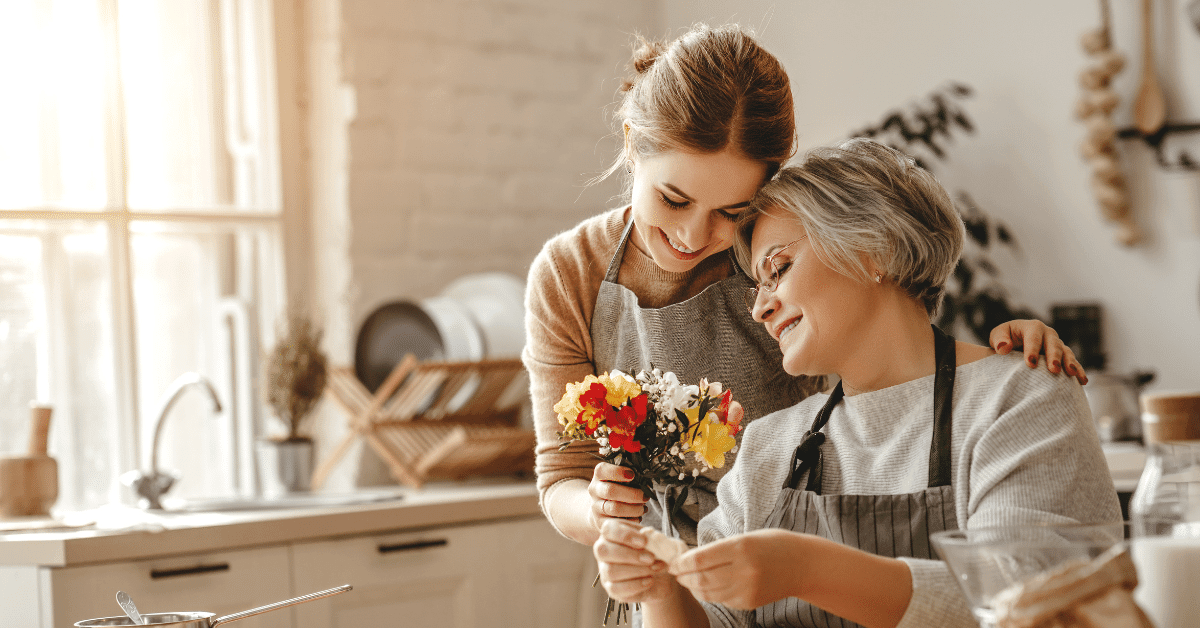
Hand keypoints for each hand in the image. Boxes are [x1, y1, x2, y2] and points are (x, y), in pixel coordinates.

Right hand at [588, 462, 648, 531]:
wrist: (599, 508)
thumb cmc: (616, 488)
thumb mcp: (618, 478)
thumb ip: (629, 474)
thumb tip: (646, 476)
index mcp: (599, 476)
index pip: (602, 470)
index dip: (618, 472)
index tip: (632, 475)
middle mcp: (595, 490)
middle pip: (610, 491)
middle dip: (632, 494)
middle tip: (645, 496)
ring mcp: (596, 507)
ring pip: (615, 508)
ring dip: (634, 509)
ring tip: (643, 508)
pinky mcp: (601, 522)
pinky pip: (618, 522)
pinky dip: (632, 520)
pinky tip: (638, 517)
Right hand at [594, 519, 675, 602]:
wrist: (662, 575)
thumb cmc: (655, 552)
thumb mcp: (655, 541)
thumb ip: (651, 537)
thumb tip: (649, 536)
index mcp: (612, 533)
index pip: (608, 529)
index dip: (624, 535)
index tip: (644, 541)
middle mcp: (604, 551)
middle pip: (604, 551)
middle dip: (630, 555)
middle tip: (651, 558)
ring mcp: (605, 571)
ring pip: (611, 571)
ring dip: (637, 570)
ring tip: (655, 568)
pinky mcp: (611, 589)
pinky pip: (617, 588)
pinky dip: (636, 585)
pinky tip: (650, 580)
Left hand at [670, 529, 803, 610]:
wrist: (803, 565)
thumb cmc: (773, 545)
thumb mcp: (745, 538)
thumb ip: (719, 549)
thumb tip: (690, 559)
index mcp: (740, 548)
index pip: (699, 560)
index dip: (681, 563)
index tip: (673, 562)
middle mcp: (743, 571)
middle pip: (700, 579)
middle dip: (683, 577)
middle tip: (675, 572)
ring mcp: (747, 589)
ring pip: (708, 593)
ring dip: (693, 587)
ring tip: (687, 579)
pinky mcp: (749, 602)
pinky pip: (722, 600)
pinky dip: (710, 593)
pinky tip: (706, 586)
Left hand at [989, 320, 1087, 384]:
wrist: (1015, 344)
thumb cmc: (1004, 339)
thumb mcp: (998, 335)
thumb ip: (999, 340)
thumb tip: (1003, 348)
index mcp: (1032, 327)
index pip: (1033, 337)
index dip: (1032, 349)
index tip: (1030, 363)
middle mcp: (1048, 334)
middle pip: (1053, 344)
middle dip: (1054, 356)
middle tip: (1054, 370)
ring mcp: (1057, 345)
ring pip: (1066, 352)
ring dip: (1070, 363)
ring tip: (1072, 374)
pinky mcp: (1063, 356)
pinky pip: (1073, 363)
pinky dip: (1079, 371)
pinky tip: (1083, 381)